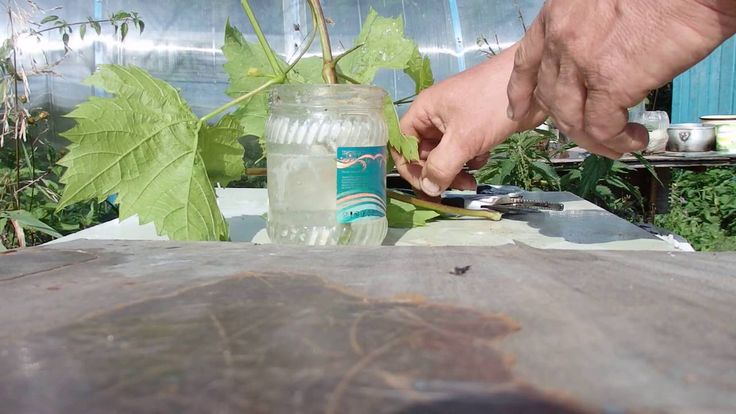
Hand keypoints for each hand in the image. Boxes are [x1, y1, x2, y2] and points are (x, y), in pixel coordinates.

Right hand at [397, 46, 544, 196]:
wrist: (533, 84)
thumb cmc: (491, 105)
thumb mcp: (463, 139)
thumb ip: (441, 166)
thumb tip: (429, 189)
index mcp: (424, 111)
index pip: (402, 143)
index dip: (409, 166)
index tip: (426, 184)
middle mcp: (436, 116)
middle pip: (423, 153)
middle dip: (437, 173)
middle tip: (456, 185)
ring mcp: (456, 122)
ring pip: (445, 155)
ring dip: (455, 171)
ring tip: (471, 179)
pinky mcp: (475, 128)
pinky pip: (463, 151)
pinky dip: (470, 160)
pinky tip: (484, 159)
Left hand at [507, 0, 735, 158]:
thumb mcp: (602, 4)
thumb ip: (588, 31)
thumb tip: (596, 60)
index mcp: (556, 14)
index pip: (525, 61)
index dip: (521, 92)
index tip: (518, 112)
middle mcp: (560, 38)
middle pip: (549, 95)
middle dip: (565, 121)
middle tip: (586, 133)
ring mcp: (582, 62)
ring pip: (571, 118)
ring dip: (592, 138)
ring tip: (616, 144)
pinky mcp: (611, 84)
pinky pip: (602, 127)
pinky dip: (617, 141)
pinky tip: (634, 140)